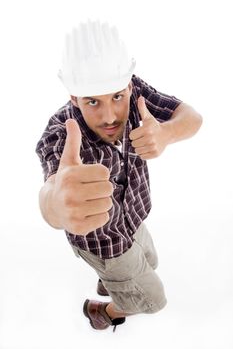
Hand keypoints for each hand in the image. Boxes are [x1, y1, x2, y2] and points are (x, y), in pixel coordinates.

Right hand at [52, 119, 112, 234]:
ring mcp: (73, 212)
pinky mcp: (79, 227)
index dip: (100, 174)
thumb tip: (70, 120)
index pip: (105, 172)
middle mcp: (69, 194)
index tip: (89, 178)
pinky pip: (104, 218)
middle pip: (108, 188)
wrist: (53, 207)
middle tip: (91, 191)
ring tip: (88, 201)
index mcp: (69, 176)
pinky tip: (87, 212)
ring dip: (102, 202)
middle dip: (103, 189)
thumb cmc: (67, 180)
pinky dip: (100, 216)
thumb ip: (73, 141)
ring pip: (108, 204)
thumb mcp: (69, 161)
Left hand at [129, 96, 168, 159]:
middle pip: (133, 144)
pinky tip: (148, 147)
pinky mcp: (155, 154)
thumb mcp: (148, 117)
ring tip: (146, 143)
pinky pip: (142, 156)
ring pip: (137, 151)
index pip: (131, 136)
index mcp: (146, 129)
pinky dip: (144, 153)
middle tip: (143, 138)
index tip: (140, 132)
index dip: (134, 134)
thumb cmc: (154, 125)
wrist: (167, 134)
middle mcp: (150, 139)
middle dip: (137, 141)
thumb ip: (142, 108)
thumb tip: (140, 98)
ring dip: (140, 147)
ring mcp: (153, 147)